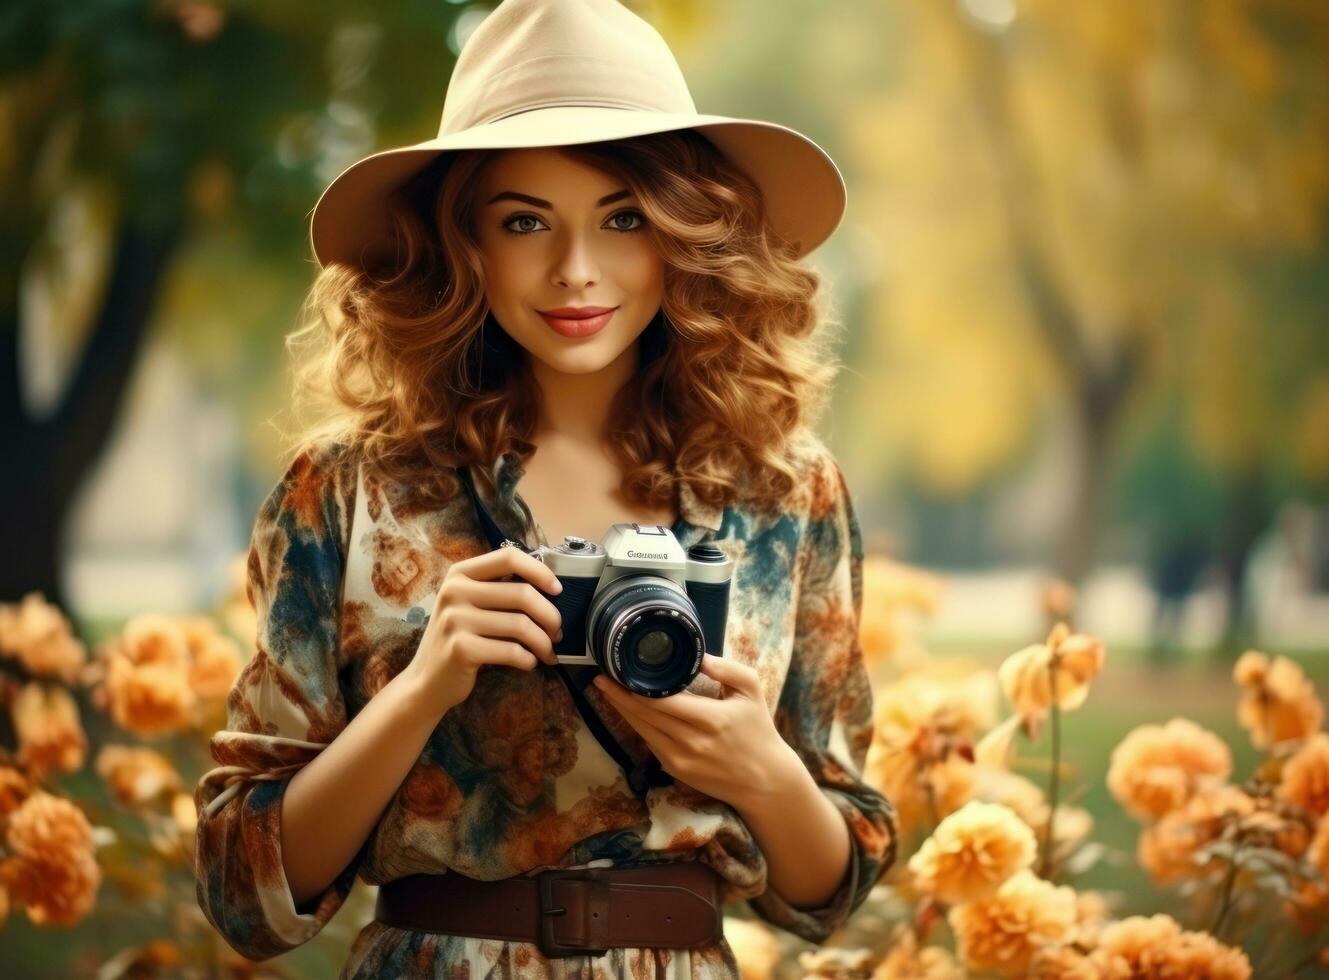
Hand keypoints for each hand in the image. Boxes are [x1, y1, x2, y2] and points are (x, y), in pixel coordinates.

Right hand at [402, 546, 563, 717]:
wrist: (427, 681)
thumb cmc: (460, 640)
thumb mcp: (471, 606)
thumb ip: (500, 591)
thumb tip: (551, 588)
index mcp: (460, 573)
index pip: (508, 557)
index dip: (540, 571)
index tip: (558, 590)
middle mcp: (454, 591)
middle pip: (522, 593)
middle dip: (550, 616)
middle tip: (558, 633)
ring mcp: (455, 619)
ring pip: (521, 625)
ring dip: (543, 642)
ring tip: (548, 652)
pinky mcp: (461, 648)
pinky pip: (511, 651)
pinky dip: (528, 659)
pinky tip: (529, 662)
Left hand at [592, 653, 798, 808]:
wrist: (764, 781)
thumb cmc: (759, 730)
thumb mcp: (752, 690)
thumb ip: (726, 668)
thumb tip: (697, 655)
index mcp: (711, 719)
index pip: (661, 701)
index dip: (633, 687)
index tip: (615, 670)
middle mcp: (691, 742)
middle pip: (644, 715)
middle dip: (618, 696)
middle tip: (600, 677)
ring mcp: (680, 760)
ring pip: (641, 730)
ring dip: (621, 711)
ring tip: (606, 690)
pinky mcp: (675, 770)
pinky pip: (649, 743)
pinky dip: (637, 726)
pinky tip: (627, 711)